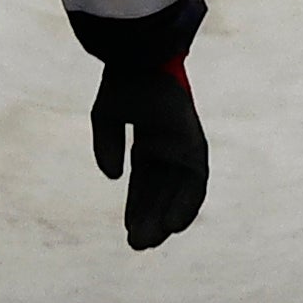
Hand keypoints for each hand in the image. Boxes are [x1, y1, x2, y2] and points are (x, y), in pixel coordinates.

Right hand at [89, 56, 208, 251]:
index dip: (136, 206)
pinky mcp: (195, 144)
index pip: (145, 183)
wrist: (140, 57)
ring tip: (152, 241)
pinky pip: (196, 182)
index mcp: (150, 141)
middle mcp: (169, 147)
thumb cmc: (124, 80)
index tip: (128, 230)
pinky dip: (187, 204)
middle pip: (162, 192)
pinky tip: (174, 225)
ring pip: (179, 192)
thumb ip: (107, 146)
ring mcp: (184, 146)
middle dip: (149, 218)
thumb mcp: (106, 118)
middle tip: (138, 245)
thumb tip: (112, 176)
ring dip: (166, 217)